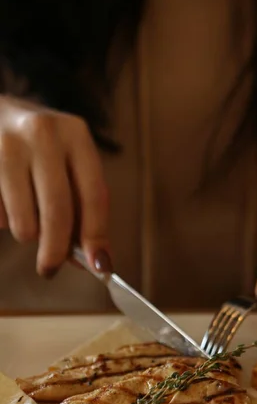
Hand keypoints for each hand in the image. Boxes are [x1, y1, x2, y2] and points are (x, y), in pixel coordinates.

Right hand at [0, 95, 110, 275]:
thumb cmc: (39, 147)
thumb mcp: (68, 164)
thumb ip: (83, 207)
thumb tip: (95, 259)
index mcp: (75, 134)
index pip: (94, 195)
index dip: (97, 235)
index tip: (99, 266)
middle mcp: (42, 134)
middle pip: (58, 211)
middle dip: (55, 250)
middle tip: (49, 269)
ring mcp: (6, 145)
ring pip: (23, 221)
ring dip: (26, 233)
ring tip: (24, 215)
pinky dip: (3, 221)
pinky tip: (4, 198)